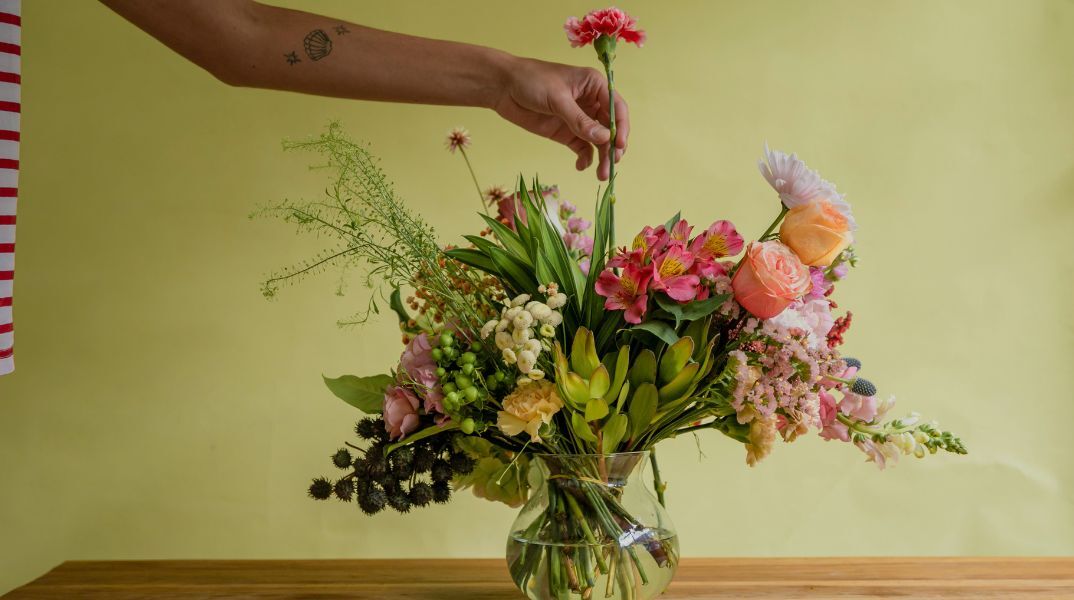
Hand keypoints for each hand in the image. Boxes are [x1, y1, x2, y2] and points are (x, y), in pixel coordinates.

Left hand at [492, 56, 628, 180]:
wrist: (503, 87)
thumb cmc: (531, 80)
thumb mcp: (557, 98)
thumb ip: (580, 120)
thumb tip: (604, 138)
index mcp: (594, 86)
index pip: (617, 108)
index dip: (621, 127)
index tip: (619, 145)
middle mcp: (591, 103)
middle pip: (611, 128)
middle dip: (613, 147)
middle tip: (611, 165)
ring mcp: (579, 119)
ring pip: (598, 141)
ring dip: (602, 158)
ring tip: (601, 175)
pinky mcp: (566, 133)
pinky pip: (583, 148)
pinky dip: (585, 159)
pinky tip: (581, 167)